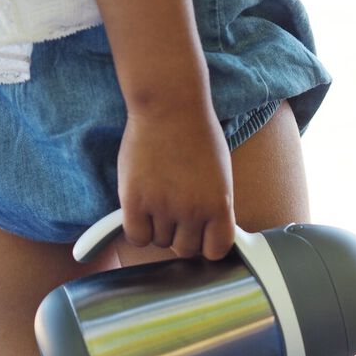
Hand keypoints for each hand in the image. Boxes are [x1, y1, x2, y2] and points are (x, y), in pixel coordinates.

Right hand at [117, 101, 235, 259]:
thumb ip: (216, 208)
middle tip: (175, 215)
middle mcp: (193, 210)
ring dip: (158, 228)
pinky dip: (137, 230)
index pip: (216, 250)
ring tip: (158, 201)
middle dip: (180, 236)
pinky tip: (140, 211)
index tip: (201, 236)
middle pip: (185, 250)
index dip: (207, 245)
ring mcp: (162, 207)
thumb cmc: (197, 135)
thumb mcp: (221, 175)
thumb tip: (209, 234)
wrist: (169, 105)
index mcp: (220, 205)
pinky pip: (136, 238)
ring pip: (159, 242)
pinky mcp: (134, 201)